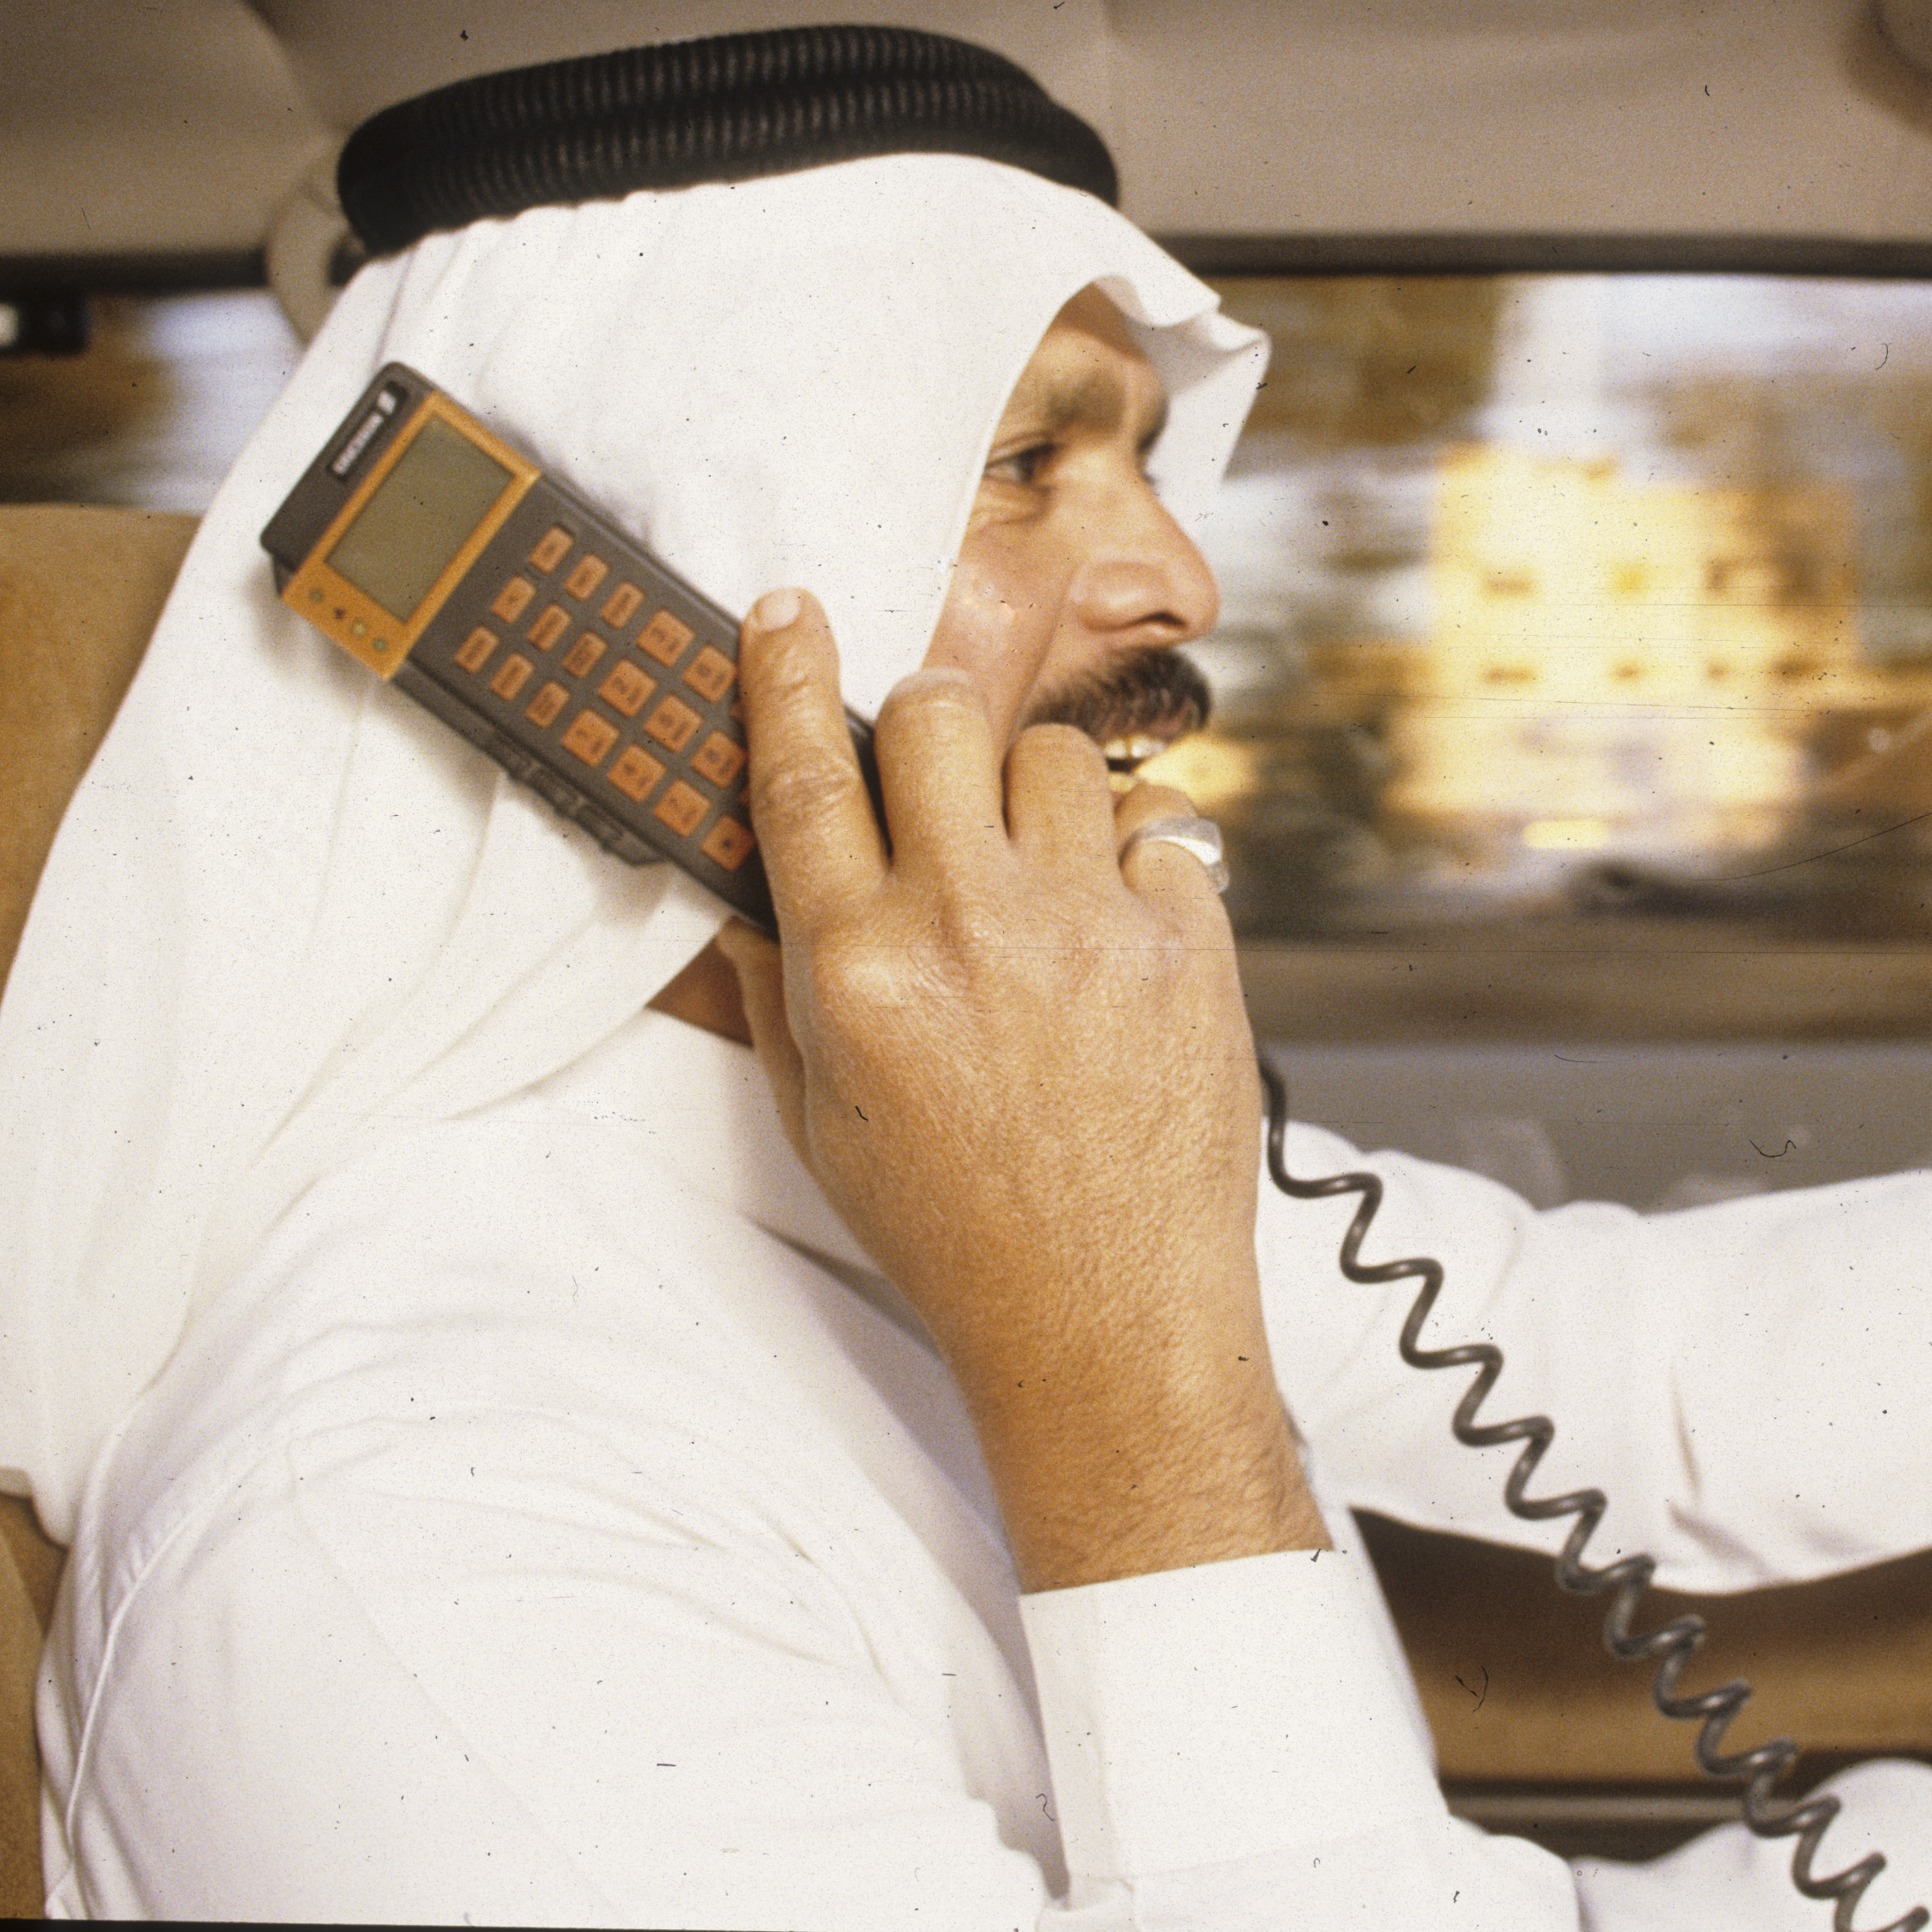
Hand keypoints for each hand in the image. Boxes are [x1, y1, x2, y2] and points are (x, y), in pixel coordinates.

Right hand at [713, 588, 1319, 1590]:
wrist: (1107, 1320)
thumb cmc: (960, 1235)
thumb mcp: (824, 1123)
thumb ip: (779, 991)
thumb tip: (743, 890)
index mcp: (858, 973)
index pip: (801, 777)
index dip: (786, 673)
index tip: (788, 611)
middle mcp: (968, 930)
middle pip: (938, 715)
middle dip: (931, 723)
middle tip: (940, 775)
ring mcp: (1086, 928)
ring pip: (1054, 754)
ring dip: (1037, 793)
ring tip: (1039, 875)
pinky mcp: (1187, 943)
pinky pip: (1160, 826)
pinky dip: (1137, 860)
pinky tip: (1118, 930)